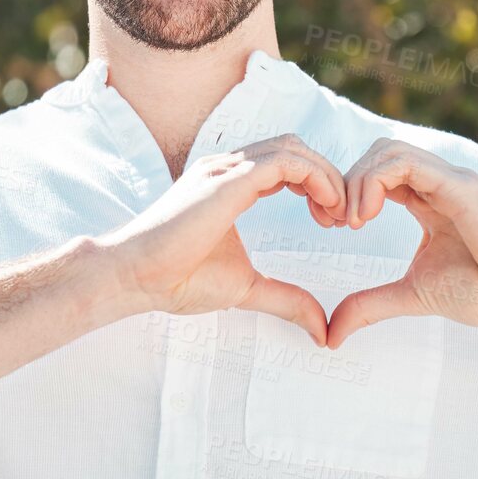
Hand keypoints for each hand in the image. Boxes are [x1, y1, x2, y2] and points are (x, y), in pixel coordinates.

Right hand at [100, 134, 347, 345]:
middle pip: (294, 148)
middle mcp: (228, 167)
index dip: (317, 185)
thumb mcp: (247, 288)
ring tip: (338, 215)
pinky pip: (286, 162)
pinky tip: (327, 209)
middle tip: (343, 219)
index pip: (286, 163)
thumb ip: (286, 300)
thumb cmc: (176, 279)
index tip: (331, 223)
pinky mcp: (228, 180)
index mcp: (229, 183)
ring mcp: (226, 168)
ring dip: (326, 176)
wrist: (134, 277)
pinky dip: (315, 178)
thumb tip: (322, 330)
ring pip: (293, 148)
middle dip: (327, 178)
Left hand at [326, 139, 477, 348]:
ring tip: (351, 220)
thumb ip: (371, 305)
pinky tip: (366, 215)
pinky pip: (408, 163)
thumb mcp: (413, 295)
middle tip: (331, 221)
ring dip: (357, 180)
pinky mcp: (460, 187)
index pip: (377, 172)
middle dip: (345, 180)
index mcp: (427, 199)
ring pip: (389, 150)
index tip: (328, 225)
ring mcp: (450, 180)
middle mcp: (438, 182)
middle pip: (378, 152)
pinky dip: (376, 181)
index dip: (345, 191)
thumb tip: (332, 333)